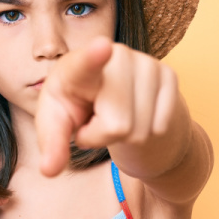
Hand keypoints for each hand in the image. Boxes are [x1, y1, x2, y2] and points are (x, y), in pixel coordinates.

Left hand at [35, 35, 180, 176]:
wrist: (112, 99)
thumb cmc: (78, 109)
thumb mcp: (57, 125)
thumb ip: (52, 145)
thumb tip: (49, 171)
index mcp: (77, 66)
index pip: (86, 64)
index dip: (94, 57)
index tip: (102, 47)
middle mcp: (115, 56)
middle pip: (118, 125)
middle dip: (104, 135)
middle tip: (97, 119)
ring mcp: (146, 62)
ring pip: (141, 129)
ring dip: (125, 135)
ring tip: (113, 115)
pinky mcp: (169, 74)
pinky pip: (160, 126)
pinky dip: (146, 131)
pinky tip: (134, 115)